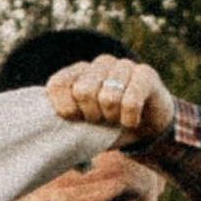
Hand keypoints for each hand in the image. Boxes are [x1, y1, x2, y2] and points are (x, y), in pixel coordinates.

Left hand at [43, 55, 173, 140]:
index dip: (66, 109)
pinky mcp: (145, 74)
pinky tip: (132, 121)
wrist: (148, 128)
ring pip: (108, 98)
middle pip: (83, 92)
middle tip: (101, 121)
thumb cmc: (110, 128)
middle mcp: (100, 64)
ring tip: (117, 119)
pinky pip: (131, 102)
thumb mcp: (85, 129)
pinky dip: (130, 120)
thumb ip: (66, 126)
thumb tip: (51, 136)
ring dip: (113, 118)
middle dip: (92, 116)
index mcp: (79, 72)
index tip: (77, 120)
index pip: (58, 84)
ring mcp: (123, 65)